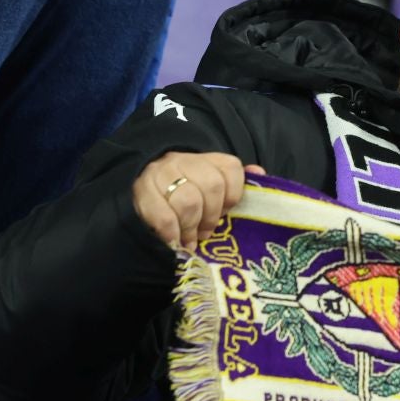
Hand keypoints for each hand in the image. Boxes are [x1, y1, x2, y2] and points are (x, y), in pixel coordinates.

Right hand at [132, 153, 265, 249]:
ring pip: (188, 201)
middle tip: (206, 233)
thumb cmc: (186, 190)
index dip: (233, 195)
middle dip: (212, 216)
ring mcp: (161, 172)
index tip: (226, 213)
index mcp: (207, 159)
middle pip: (211, 187)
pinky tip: (175, 241)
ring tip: (191, 240)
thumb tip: (259, 172)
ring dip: (192, 227)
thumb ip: (234, 182)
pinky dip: (173, 233)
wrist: (140, 182)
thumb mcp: (211, 184)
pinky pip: (163, 216)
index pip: (230, 168)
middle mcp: (185, 160)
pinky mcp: (141, 188)